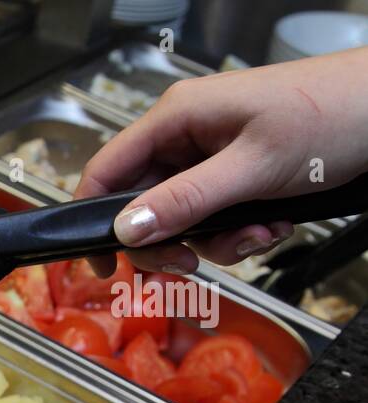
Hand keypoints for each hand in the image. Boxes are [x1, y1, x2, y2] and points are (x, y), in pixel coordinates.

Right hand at [76, 47, 367, 276]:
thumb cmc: (336, 111)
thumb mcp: (254, 166)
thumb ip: (185, 201)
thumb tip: (125, 229)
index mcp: (177, 117)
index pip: (107, 171)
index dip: (92, 220)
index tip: (98, 263)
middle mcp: (187, 135)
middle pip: (143, 206)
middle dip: (170, 242)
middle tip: (190, 265)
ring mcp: (213, 155)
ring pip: (183, 219)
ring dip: (216, 241)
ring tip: (257, 232)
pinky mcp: (238, 174)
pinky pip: (216, 219)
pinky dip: (240, 233)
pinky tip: (271, 223)